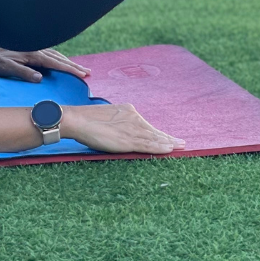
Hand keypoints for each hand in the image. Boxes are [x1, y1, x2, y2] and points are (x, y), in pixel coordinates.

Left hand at [0, 42, 90, 82]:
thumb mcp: (7, 69)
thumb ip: (24, 73)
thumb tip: (41, 78)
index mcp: (33, 53)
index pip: (56, 63)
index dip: (70, 69)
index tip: (83, 74)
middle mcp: (35, 49)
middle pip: (59, 58)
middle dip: (74, 66)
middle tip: (88, 73)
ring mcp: (33, 48)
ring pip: (55, 55)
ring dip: (67, 62)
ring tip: (79, 68)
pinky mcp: (29, 49)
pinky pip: (48, 54)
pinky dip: (58, 58)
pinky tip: (60, 62)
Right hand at [62, 103, 184, 154]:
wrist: (77, 120)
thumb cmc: (87, 120)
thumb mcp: (106, 119)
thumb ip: (117, 124)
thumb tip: (120, 131)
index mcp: (128, 111)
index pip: (146, 125)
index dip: (158, 132)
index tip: (168, 137)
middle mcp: (133, 117)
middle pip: (154, 130)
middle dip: (168, 138)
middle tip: (182, 143)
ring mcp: (132, 129)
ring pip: (154, 138)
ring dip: (168, 143)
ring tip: (181, 147)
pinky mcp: (128, 140)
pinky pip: (148, 145)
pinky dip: (160, 147)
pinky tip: (169, 149)